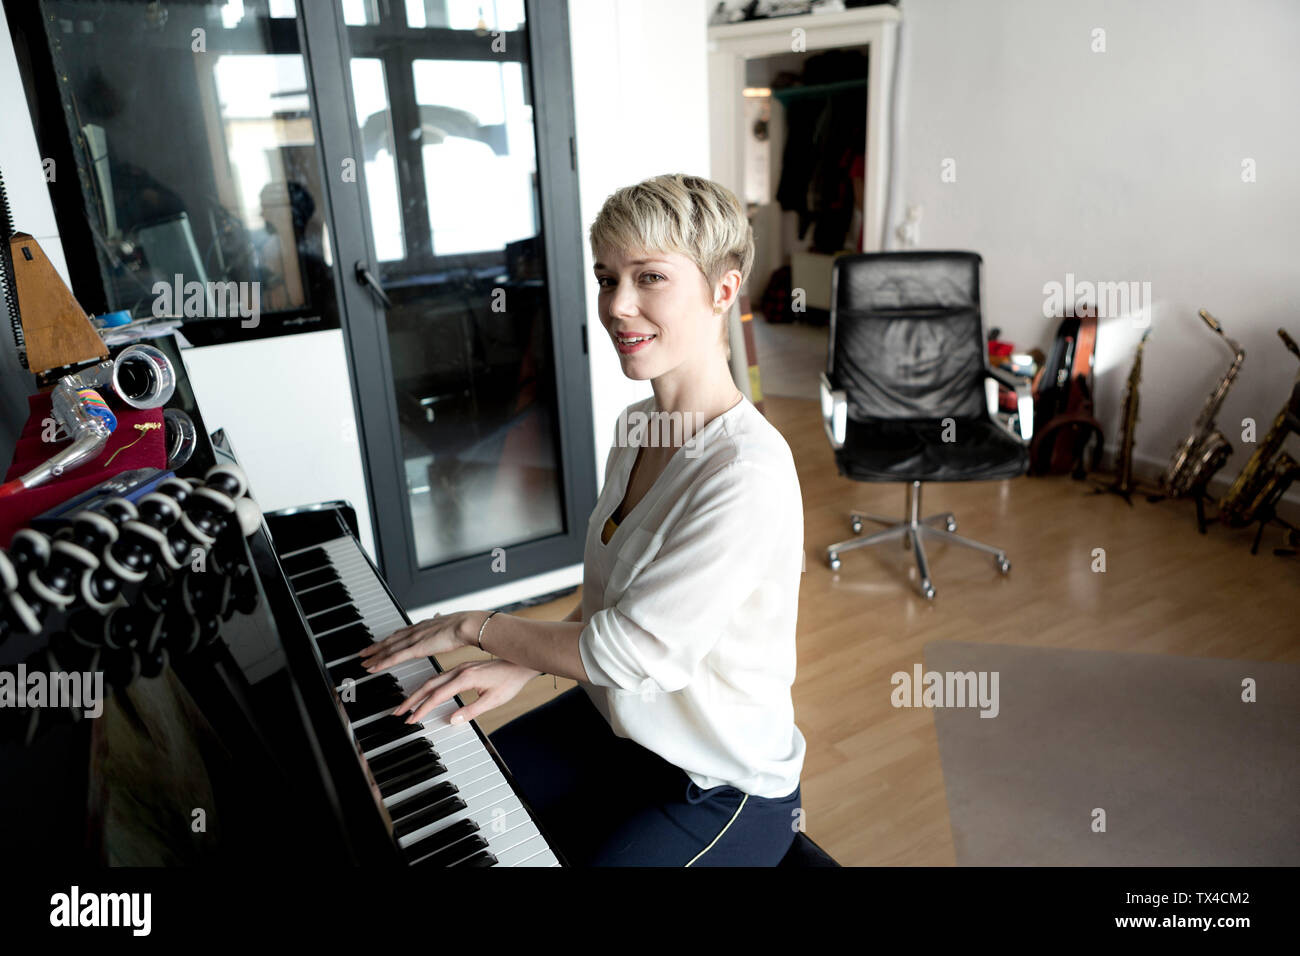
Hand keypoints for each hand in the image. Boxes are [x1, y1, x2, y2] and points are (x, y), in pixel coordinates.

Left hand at [358, 611, 485, 672]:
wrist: (466, 625)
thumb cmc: (463, 626)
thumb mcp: (448, 622)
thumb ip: (440, 622)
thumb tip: (438, 617)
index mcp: (423, 626)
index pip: (401, 633)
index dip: (389, 639)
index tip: (381, 642)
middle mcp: (415, 631)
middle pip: (390, 640)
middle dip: (375, 647)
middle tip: (363, 653)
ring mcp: (413, 639)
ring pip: (388, 649)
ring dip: (374, 655)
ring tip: (363, 661)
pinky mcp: (416, 649)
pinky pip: (394, 658)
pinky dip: (381, 663)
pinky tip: (372, 668)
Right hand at [395, 658, 539, 724]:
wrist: (521, 663)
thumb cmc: (510, 681)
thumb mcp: (493, 700)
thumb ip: (472, 710)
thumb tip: (452, 720)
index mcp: (465, 678)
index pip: (437, 696)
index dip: (422, 709)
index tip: (411, 719)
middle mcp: (460, 671)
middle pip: (429, 685)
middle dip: (412, 699)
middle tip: (399, 712)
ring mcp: (461, 668)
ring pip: (433, 680)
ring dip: (418, 692)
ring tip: (407, 704)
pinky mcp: (464, 669)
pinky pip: (440, 677)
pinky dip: (428, 686)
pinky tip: (425, 692)